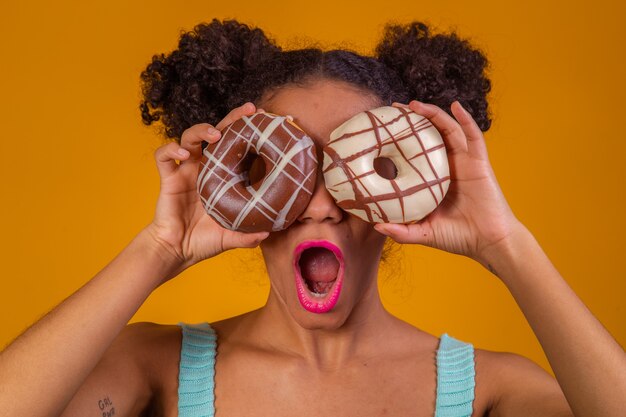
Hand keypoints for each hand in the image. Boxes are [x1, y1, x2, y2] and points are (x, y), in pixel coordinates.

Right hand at [146, 102, 268, 276]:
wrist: (177, 251)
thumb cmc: (204, 241)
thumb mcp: (232, 238)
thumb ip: (249, 236)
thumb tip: (270, 232)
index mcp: (223, 177)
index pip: (238, 146)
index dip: (250, 133)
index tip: (266, 122)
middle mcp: (206, 168)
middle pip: (217, 133)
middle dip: (232, 118)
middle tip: (249, 110)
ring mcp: (186, 171)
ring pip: (189, 137)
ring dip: (202, 130)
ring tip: (215, 134)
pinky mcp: (169, 178)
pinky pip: (164, 156)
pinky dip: (171, 149)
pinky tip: (183, 154)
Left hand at [374, 100, 521, 264]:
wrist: (489, 243)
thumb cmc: (459, 238)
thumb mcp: (424, 233)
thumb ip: (402, 231)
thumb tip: (376, 226)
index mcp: (434, 179)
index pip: (415, 152)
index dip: (401, 139)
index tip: (382, 130)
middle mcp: (449, 166)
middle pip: (430, 135)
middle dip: (413, 119)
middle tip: (393, 109)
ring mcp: (465, 162)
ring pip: (448, 130)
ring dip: (433, 114)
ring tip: (414, 104)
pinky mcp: (480, 163)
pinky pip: (474, 136)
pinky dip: (466, 119)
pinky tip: (455, 106)